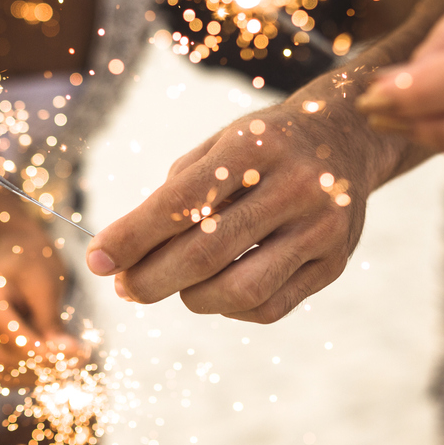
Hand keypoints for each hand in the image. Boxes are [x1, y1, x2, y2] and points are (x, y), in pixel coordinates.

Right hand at [0, 228, 80, 384]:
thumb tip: (69, 359)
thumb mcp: (46, 285)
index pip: (13, 338)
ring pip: (1, 369)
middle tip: (79, 363)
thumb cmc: (33, 259)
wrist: (14, 248)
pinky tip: (50, 365)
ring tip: (68, 365)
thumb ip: (52, 323)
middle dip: (43, 366)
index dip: (46, 354)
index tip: (79, 357)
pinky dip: (25, 372)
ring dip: (35, 374)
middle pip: (5, 358)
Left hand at [85, 95, 400, 322]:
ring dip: (190, 297)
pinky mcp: (335, 263)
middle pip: (207, 251)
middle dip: (151, 277)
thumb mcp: (220, 146)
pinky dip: (229, 308)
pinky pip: (269, 306)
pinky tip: (214, 290)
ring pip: (240, 289)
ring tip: (171, 285)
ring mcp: (321, 228)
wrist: (346, 137)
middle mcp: (295, 186)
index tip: (96, 259)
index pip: (181, 200)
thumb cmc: (262, 147)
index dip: (132, 236)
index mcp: (255, 146)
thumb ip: (176, 193)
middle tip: (124, 286)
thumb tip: (125, 252)